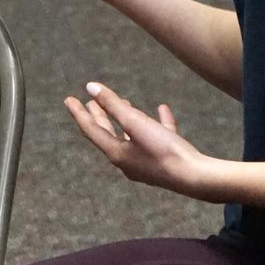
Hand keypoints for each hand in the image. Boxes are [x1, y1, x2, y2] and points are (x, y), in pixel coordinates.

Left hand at [64, 81, 210, 199]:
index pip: (91, 130)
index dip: (79, 113)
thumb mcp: (135, 122)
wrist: (195, 177)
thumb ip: (113, 104)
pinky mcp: (163, 160)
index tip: (68, 99)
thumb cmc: (163, 151)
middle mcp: (127, 161)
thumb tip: (91, 87)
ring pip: (130, 136)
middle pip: (108, 134)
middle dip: (98, 116)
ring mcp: (145, 162)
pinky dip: (156, 123)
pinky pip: (156, 137)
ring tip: (123, 103)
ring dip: (125, 119)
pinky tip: (163, 110)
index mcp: (116, 154)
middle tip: (88, 102)